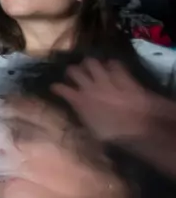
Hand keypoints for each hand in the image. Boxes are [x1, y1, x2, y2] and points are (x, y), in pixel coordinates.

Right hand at [53, 56, 175, 149]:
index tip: (55, 88)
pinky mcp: (123, 78)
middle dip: (72, 71)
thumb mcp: (93, 132)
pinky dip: (112, 65)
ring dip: (90, 65)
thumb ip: (83, 119)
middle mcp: (90, 87)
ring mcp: (107, 81)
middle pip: (74, 70)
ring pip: (91, 62)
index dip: (56, 87)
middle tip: (75, 75)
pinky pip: (115, 64)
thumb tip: (76, 120)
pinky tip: (112, 68)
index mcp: (80, 101)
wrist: (141, 128)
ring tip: (92, 68)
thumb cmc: (115, 135)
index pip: (61, 88)